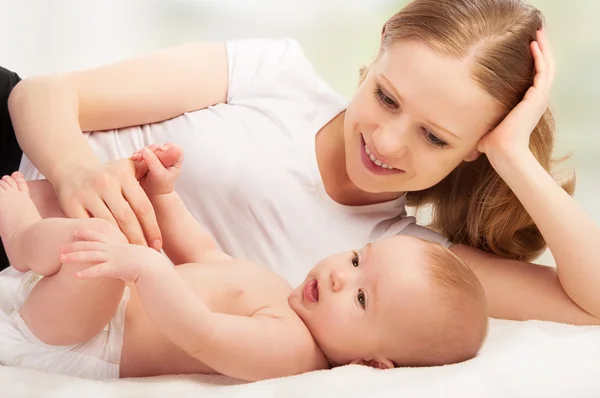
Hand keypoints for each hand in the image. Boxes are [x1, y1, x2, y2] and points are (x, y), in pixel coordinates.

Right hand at [53, 158, 161, 249]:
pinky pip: (89, 226)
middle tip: (146, 256)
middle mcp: (105, 183)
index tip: (158, 245)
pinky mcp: (70, 204)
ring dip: (121, 243)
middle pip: (127, 218)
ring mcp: (86, 194)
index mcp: (123, 175)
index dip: (152, 228)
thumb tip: (170, 164)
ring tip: (131, 256)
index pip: (143, 206)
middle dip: (139, 240)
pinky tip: (109, 250)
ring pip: (108, 224)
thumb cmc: (109, 174)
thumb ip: (149, 169)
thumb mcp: (128, 167)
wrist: (71, 170)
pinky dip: (100, 240)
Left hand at [60, 228, 170, 282]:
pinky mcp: (115, 268)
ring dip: (74, 256)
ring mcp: (113, 258)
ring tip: (60, 258)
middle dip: (73, 245)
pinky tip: (76, 276)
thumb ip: (128, 254)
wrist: (156, 267)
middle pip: (90, 244)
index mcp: (118, 244)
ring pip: (90, 255)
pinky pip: (98, 270)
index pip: (100, 235)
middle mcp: (114, 249)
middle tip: (60, 246)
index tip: (76, 230)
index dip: (87, 232)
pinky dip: (87, 273)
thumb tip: (126, 256)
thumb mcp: (136, 255)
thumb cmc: (148, 263)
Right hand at [131, 143, 182, 195]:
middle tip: (142, 156)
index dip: (166, 148)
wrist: (153, 193)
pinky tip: (134, 158)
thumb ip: (154, 162)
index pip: (174, 148)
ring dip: (142, 152)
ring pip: (150, 148)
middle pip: (160, 146)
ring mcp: (157, 156)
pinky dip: (138, 154)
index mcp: (176, 160)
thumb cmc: (161, 186)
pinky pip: (143, 152)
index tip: (158, 151)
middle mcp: (168, 156)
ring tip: (136, 158)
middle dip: (150, 150)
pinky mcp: (148, 157)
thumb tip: (146, 151)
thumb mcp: (159, 175)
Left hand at [477, 29, 554, 157]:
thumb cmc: (493, 144)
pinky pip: (543, 71)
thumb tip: (459, 130)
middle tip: (536, 34)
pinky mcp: (537, 97)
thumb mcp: (486, 126)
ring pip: (547, 67)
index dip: (533, 63)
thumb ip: (478, 122)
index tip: (526, 49)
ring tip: (538, 33)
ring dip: (544, 49)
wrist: (503, 151)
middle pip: (544, 69)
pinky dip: (540, 57)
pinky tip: (534, 45)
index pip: (534, 79)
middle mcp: (536, 100)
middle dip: (541, 50)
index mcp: (527, 106)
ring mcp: (538, 98)